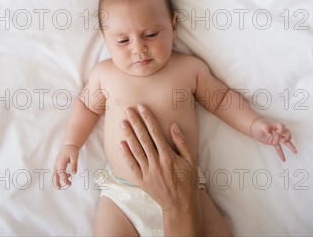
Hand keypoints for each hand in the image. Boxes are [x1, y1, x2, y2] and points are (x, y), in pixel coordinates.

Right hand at [53, 144, 79, 188]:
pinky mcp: (58, 163)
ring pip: (55, 173)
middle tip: (60, 188)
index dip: (64, 180)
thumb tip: (74, 173)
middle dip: (57, 182)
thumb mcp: (75, 157)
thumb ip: (74, 165)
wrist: (69, 144)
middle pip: (55, 175)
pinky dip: (60, 174)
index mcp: (61, 163)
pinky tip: (67, 175)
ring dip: (58, 179)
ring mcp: (56, 163)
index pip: (61, 174)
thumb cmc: (72, 150)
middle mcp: (57, 163)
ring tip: (64, 183)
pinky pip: (57, 170)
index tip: (69, 184)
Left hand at [119, 104, 201, 224]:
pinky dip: (126, 154)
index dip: (148, 118)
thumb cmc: (188, 181)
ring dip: (128, 135)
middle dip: (135, 122)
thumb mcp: (191, 161)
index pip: (155, 132)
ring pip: (135, 149)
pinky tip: (121, 143)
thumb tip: (173, 126)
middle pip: (143, 138)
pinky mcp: (142, 180)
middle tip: (128, 110)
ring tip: (122, 122)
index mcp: (168, 156)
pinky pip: (132, 165)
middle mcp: (156, 162)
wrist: (180, 205)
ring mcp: (148, 172)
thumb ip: (182, 142)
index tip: (142, 107)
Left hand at [250, 118, 296, 160]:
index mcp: (275, 126)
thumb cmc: (259, 125)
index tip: (277, 133)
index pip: (281, 126)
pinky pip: (279, 148)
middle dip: (287, 137)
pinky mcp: (274, 142)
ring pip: (285, 141)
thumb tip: (270, 134)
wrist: (255, 128)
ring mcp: (276, 137)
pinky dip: (281, 154)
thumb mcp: (261, 125)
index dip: (281, 130)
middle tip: (284, 140)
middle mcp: (277, 131)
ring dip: (290, 146)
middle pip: (286, 132)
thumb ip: (266, 128)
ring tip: (295, 151)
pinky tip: (283, 159)